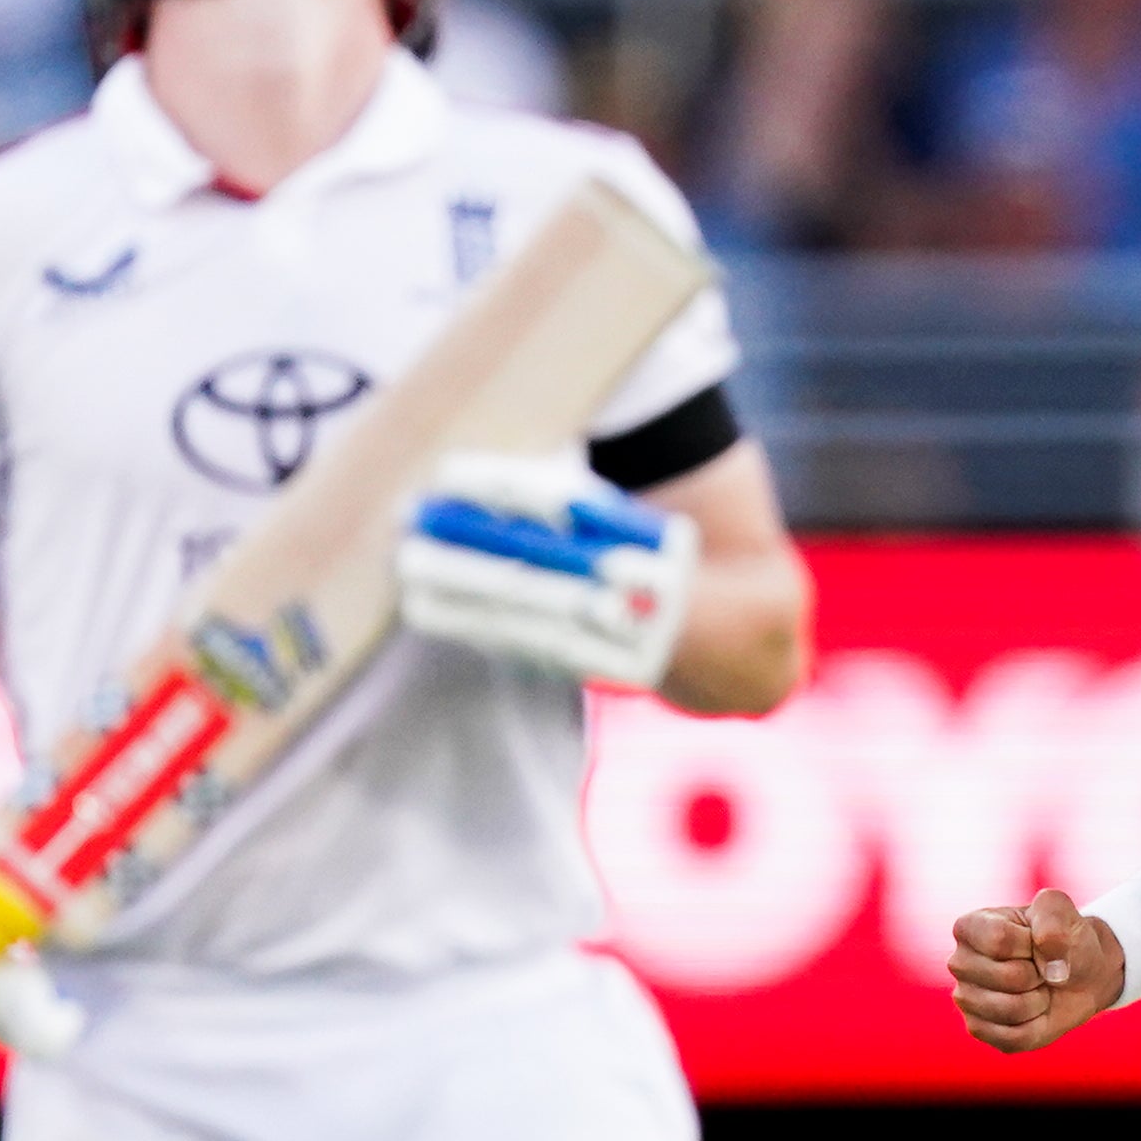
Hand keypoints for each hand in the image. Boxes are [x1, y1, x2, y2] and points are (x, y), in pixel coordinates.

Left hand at [397, 450, 698, 688]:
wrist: (731, 638)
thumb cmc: (657, 562)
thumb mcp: (633, 523)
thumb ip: (573, 504)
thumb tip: (482, 482)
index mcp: (640, 531)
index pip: (560, 502)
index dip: (500, 486)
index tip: (446, 474)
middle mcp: (631, 581)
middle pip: (534, 559)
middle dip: (464, 544)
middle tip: (410, 525)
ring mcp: (617, 629)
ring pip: (523, 612)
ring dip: (459, 594)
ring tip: (409, 576)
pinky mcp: (602, 666)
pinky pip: (529, 646)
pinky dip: (480, 627)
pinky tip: (437, 613)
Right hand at [947, 889, 1124, 1052]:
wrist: (1080, 973)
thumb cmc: (1064, 938)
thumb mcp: (1062, 910)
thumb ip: (1053, 917)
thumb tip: (1050, 967)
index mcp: (969, 927)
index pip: (1000, 940)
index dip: (1032, 944)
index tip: (1037, 941)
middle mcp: (959, 963)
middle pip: (1008, 977)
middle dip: (1038, 974)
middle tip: (1039, 967)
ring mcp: (966, 999)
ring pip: (1011, 1010)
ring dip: (1039, 1000)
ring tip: (1038, 988)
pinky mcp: (979, 1030)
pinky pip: (1014, 1037)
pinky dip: (1037, 1026)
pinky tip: (1034, 1011)